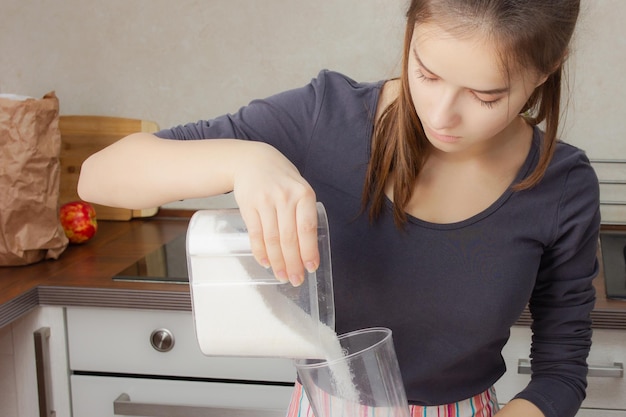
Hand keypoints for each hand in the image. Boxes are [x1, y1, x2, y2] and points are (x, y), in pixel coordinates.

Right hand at [232, 142, 318, 285]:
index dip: (308, 251)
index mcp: (304, 194)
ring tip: (282, 276)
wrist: (253, 160)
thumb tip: (307, 250)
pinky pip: (255, 234)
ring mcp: (265, 201)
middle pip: (289, 238)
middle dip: (293, 263)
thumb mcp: (299, 189)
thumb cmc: (282, 179)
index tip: (311, 268)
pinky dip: (260, 251)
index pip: (307, 228)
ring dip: (277, 262)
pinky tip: (266, 262)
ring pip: (272, 239)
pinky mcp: (248, 205)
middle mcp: (285, 197)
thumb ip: (304, 214)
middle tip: (296, 279)